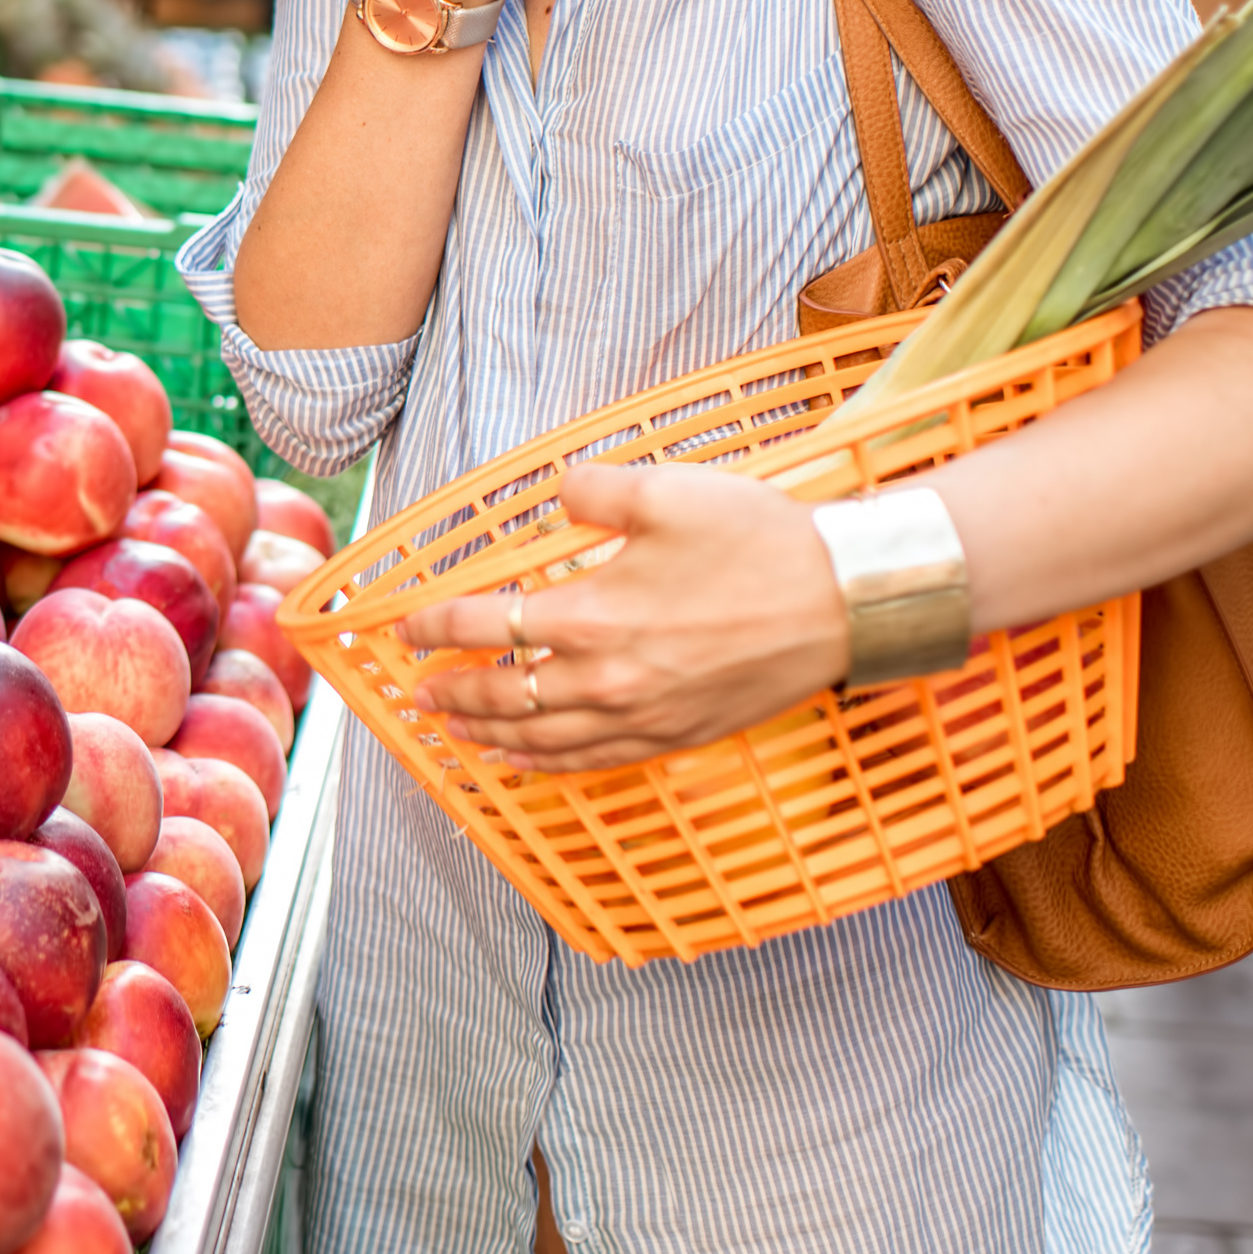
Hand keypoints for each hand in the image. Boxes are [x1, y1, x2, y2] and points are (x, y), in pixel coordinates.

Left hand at [395, 465, 857, 772]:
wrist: (844, 603)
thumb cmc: (760, 542)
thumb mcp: (666, 490)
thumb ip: (592, 490)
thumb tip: (557, 499)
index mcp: (593, 615)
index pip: (488, 626)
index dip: (438, 627)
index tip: (408, 627)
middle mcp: (607, 679)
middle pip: (503, 694)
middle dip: (452, 691)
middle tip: (418, 690)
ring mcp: (643, 716)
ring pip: (541, 738)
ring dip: (488, 734)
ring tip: (453, 730)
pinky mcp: (677, 736)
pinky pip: (593, 760)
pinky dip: (547, 763)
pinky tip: (526, 759)